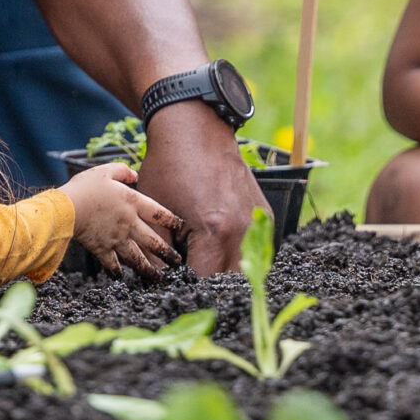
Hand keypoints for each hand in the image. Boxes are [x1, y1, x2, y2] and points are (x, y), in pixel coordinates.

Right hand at [62, 162, 181, 276]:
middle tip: (177, 262)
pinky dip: (117, 272)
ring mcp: (116, 239)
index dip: (171, 220)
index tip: (179, 226)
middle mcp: (129, 223)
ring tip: (157, 278)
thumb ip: (122, 171)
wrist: (68, 208)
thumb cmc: (85, 187)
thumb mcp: (105, 171)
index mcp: (131, 202)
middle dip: (167, 253)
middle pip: (153, 241)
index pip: (158, 213)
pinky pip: (113, 264)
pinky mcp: (102, 249)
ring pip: (138, 258)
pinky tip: (120, 277)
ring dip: (148, 269)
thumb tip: (134, 174)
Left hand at [133, 101, 263, 274]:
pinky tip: (220, 249)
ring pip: (247, 266)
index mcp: (215, 231)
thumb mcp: (156, 212)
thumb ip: (158, 253)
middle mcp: (242, 229)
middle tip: (189, 282)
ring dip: (227, 273)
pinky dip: (240, 253)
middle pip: (230, 280)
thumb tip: (158, 281)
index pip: (204, 282)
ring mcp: (257, 221)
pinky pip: (256, 247)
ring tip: (205, 266)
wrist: (194, 128)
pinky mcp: (264, 213)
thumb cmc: (169, 166)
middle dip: (209, 287)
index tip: (174, 290)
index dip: (186, 290)